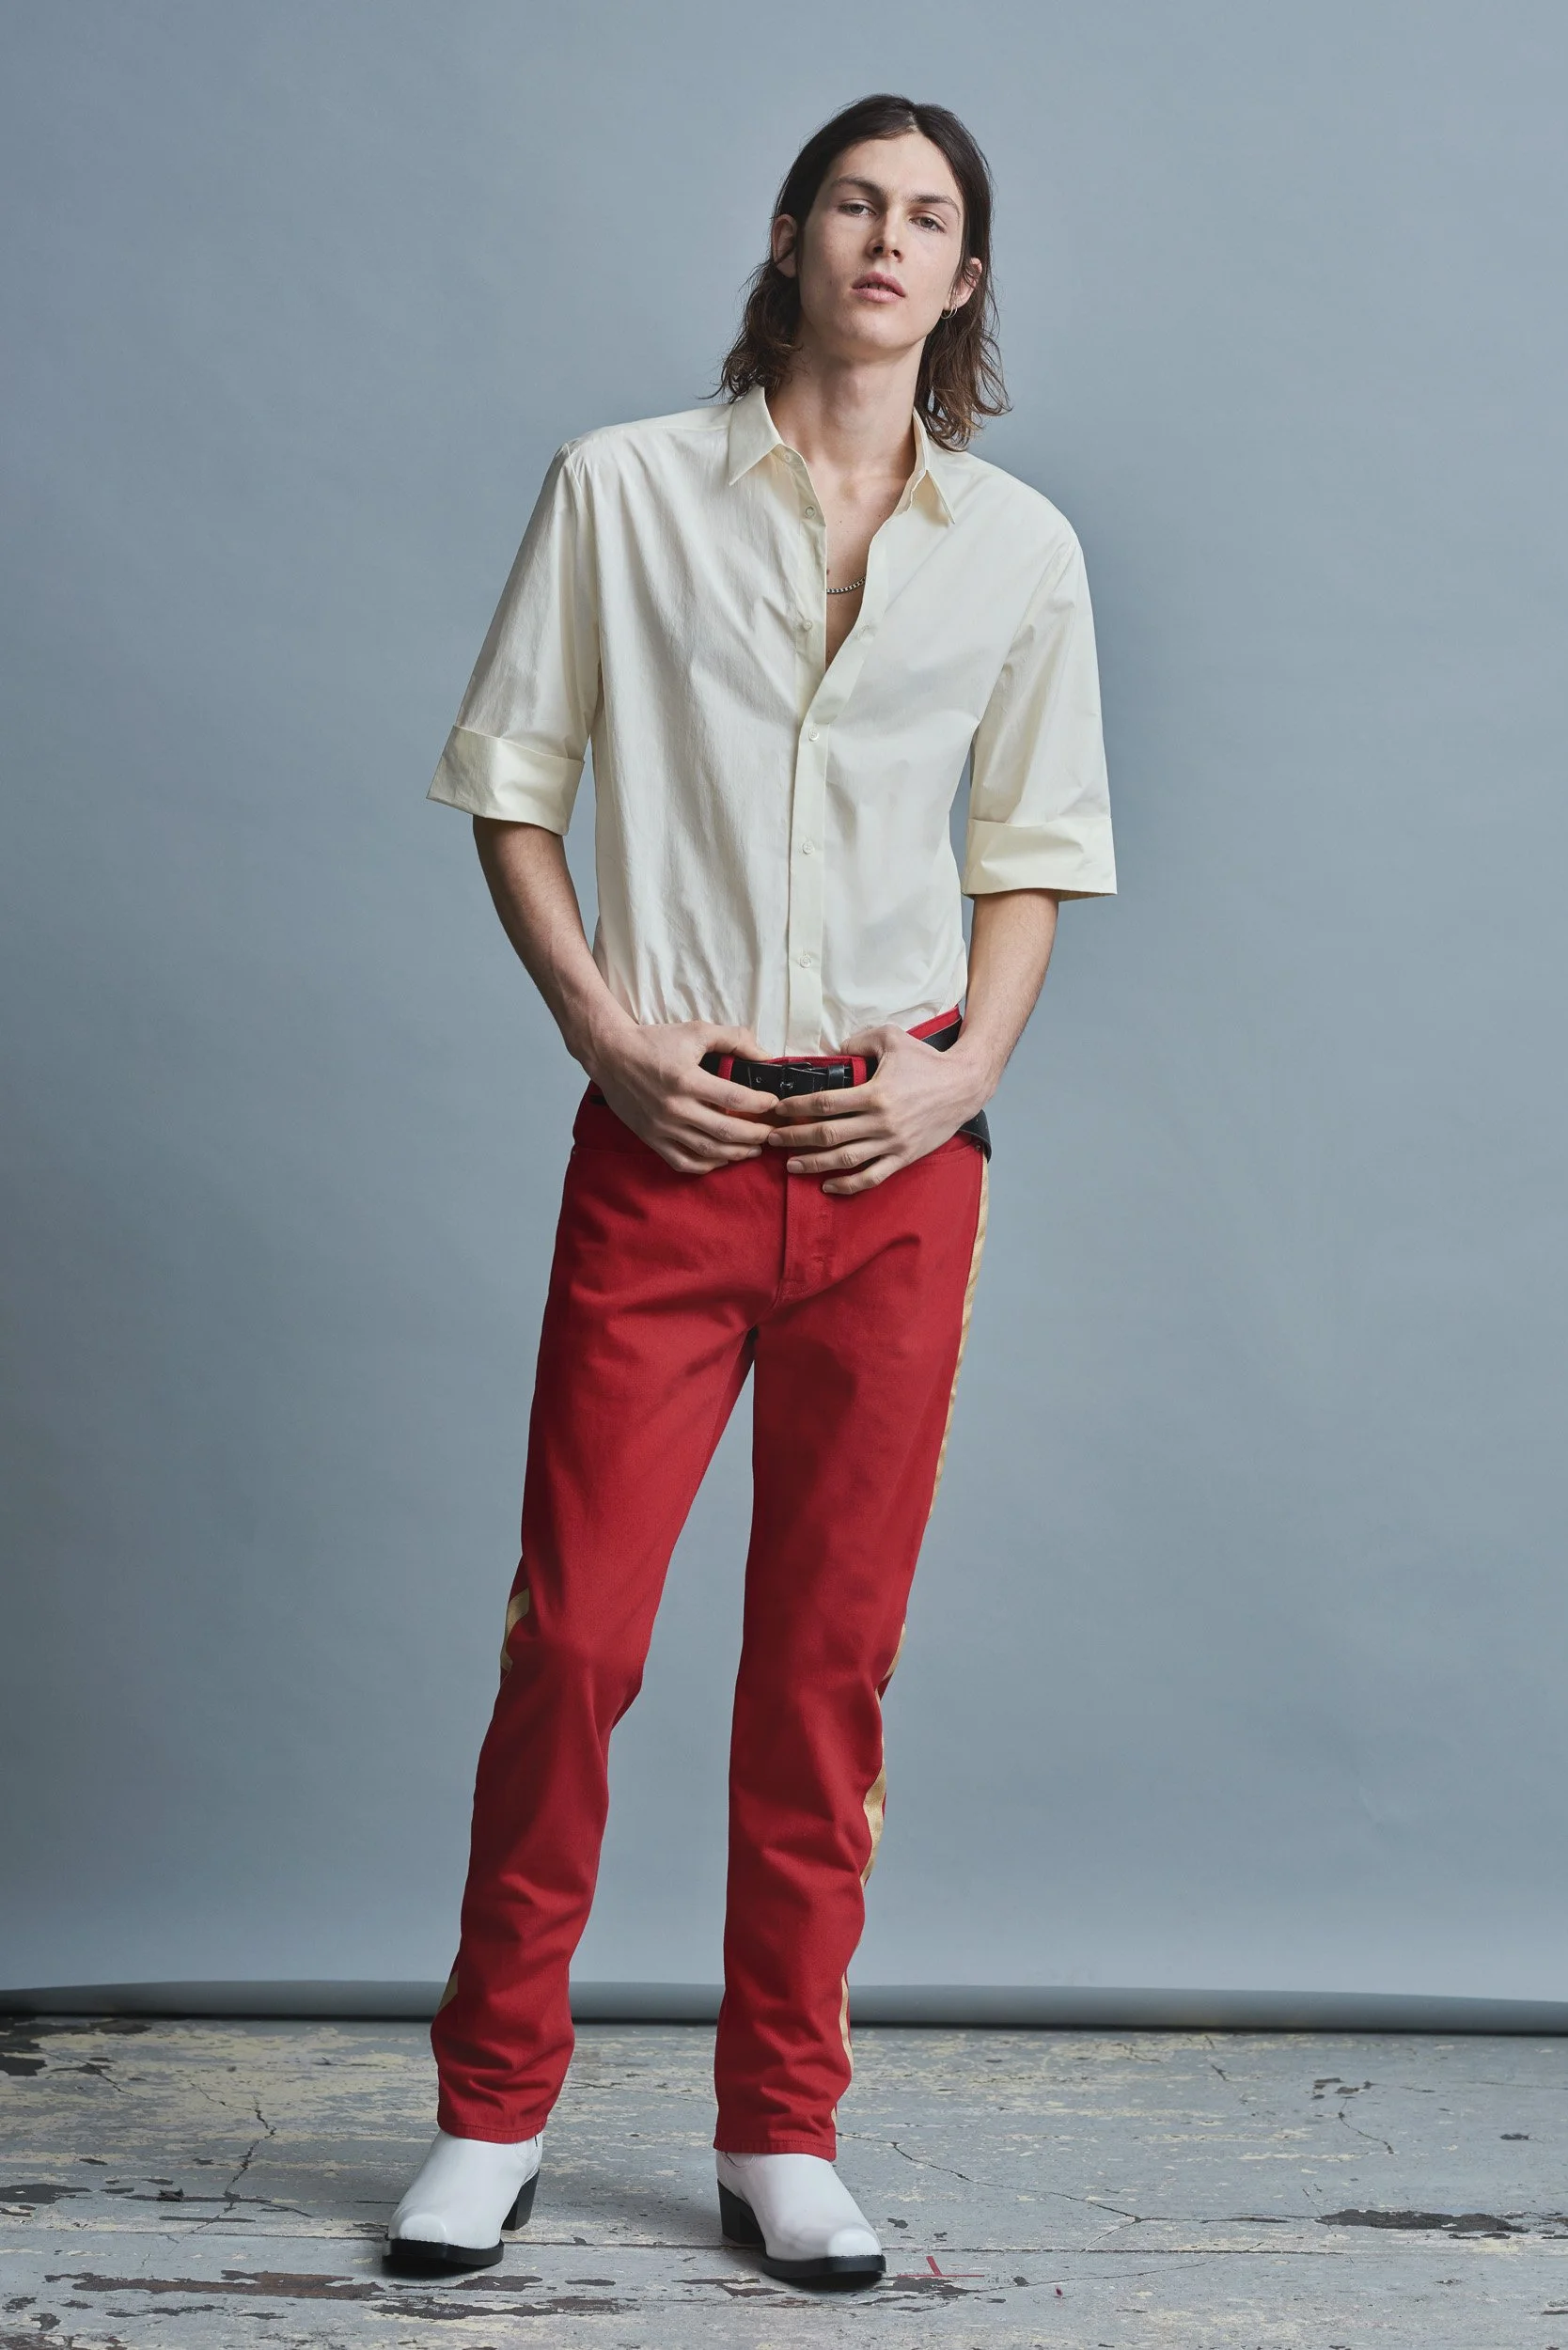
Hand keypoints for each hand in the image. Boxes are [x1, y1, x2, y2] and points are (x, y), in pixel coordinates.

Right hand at [589, 1019, 777, 1173]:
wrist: (611, 1055)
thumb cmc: (654, 1042)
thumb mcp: (696, 1031)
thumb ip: (733, 1039)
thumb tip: (765, 1056)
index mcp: (687, 1080)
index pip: (734, 1098)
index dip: (759, 1104)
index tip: (773, 1104)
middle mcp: (675, 1108)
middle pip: (726, 1130)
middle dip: (755, 1134)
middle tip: (770, 1133)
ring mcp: (662, 1127)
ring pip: (708, 1151)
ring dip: (736, 1153)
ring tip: (754, 1148)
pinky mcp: (651, 1138)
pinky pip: (683, 1162)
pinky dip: (706, 1165)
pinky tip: (722, 1159)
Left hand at [762, 1025, 993, 1194]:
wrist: (964, 1085)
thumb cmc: (928, 1061)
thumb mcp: (892, 1039)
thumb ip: (860, 1041)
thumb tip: (835, 1050)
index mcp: (875, 1093)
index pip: (825, 1104)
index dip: (797, 1108)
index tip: (779, 1110)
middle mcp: (881, 1122)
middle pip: (828, 1134)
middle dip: (795, 1138)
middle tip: (772, 1139)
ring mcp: (892, 1143)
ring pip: (845, 1160)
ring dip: (814, 1164)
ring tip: (791, 1165)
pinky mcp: (904, 1157)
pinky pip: (872, 1177)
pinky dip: (848, 1185)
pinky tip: (828, 1186)